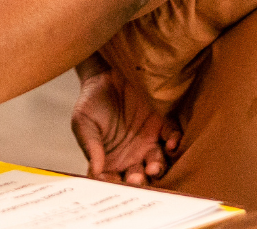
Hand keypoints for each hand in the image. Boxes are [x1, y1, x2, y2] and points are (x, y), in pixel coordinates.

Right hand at [70, 69, 180, 185]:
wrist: (106, 73)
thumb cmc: (91, 100)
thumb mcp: (83, 121)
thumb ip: (89, 145)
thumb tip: (95, 170)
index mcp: (110, 159)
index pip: (112, 180)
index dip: (112, 184)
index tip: (111, 182)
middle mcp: (131, 156)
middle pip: (138, 177)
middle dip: (138, 182)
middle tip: (135, 179)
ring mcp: (148, 142)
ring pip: (157, 163)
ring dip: (157, 168)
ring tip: (152, 167)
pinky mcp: (162, 126)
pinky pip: (172, 138)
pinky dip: (174, 142)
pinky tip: (170, 144)